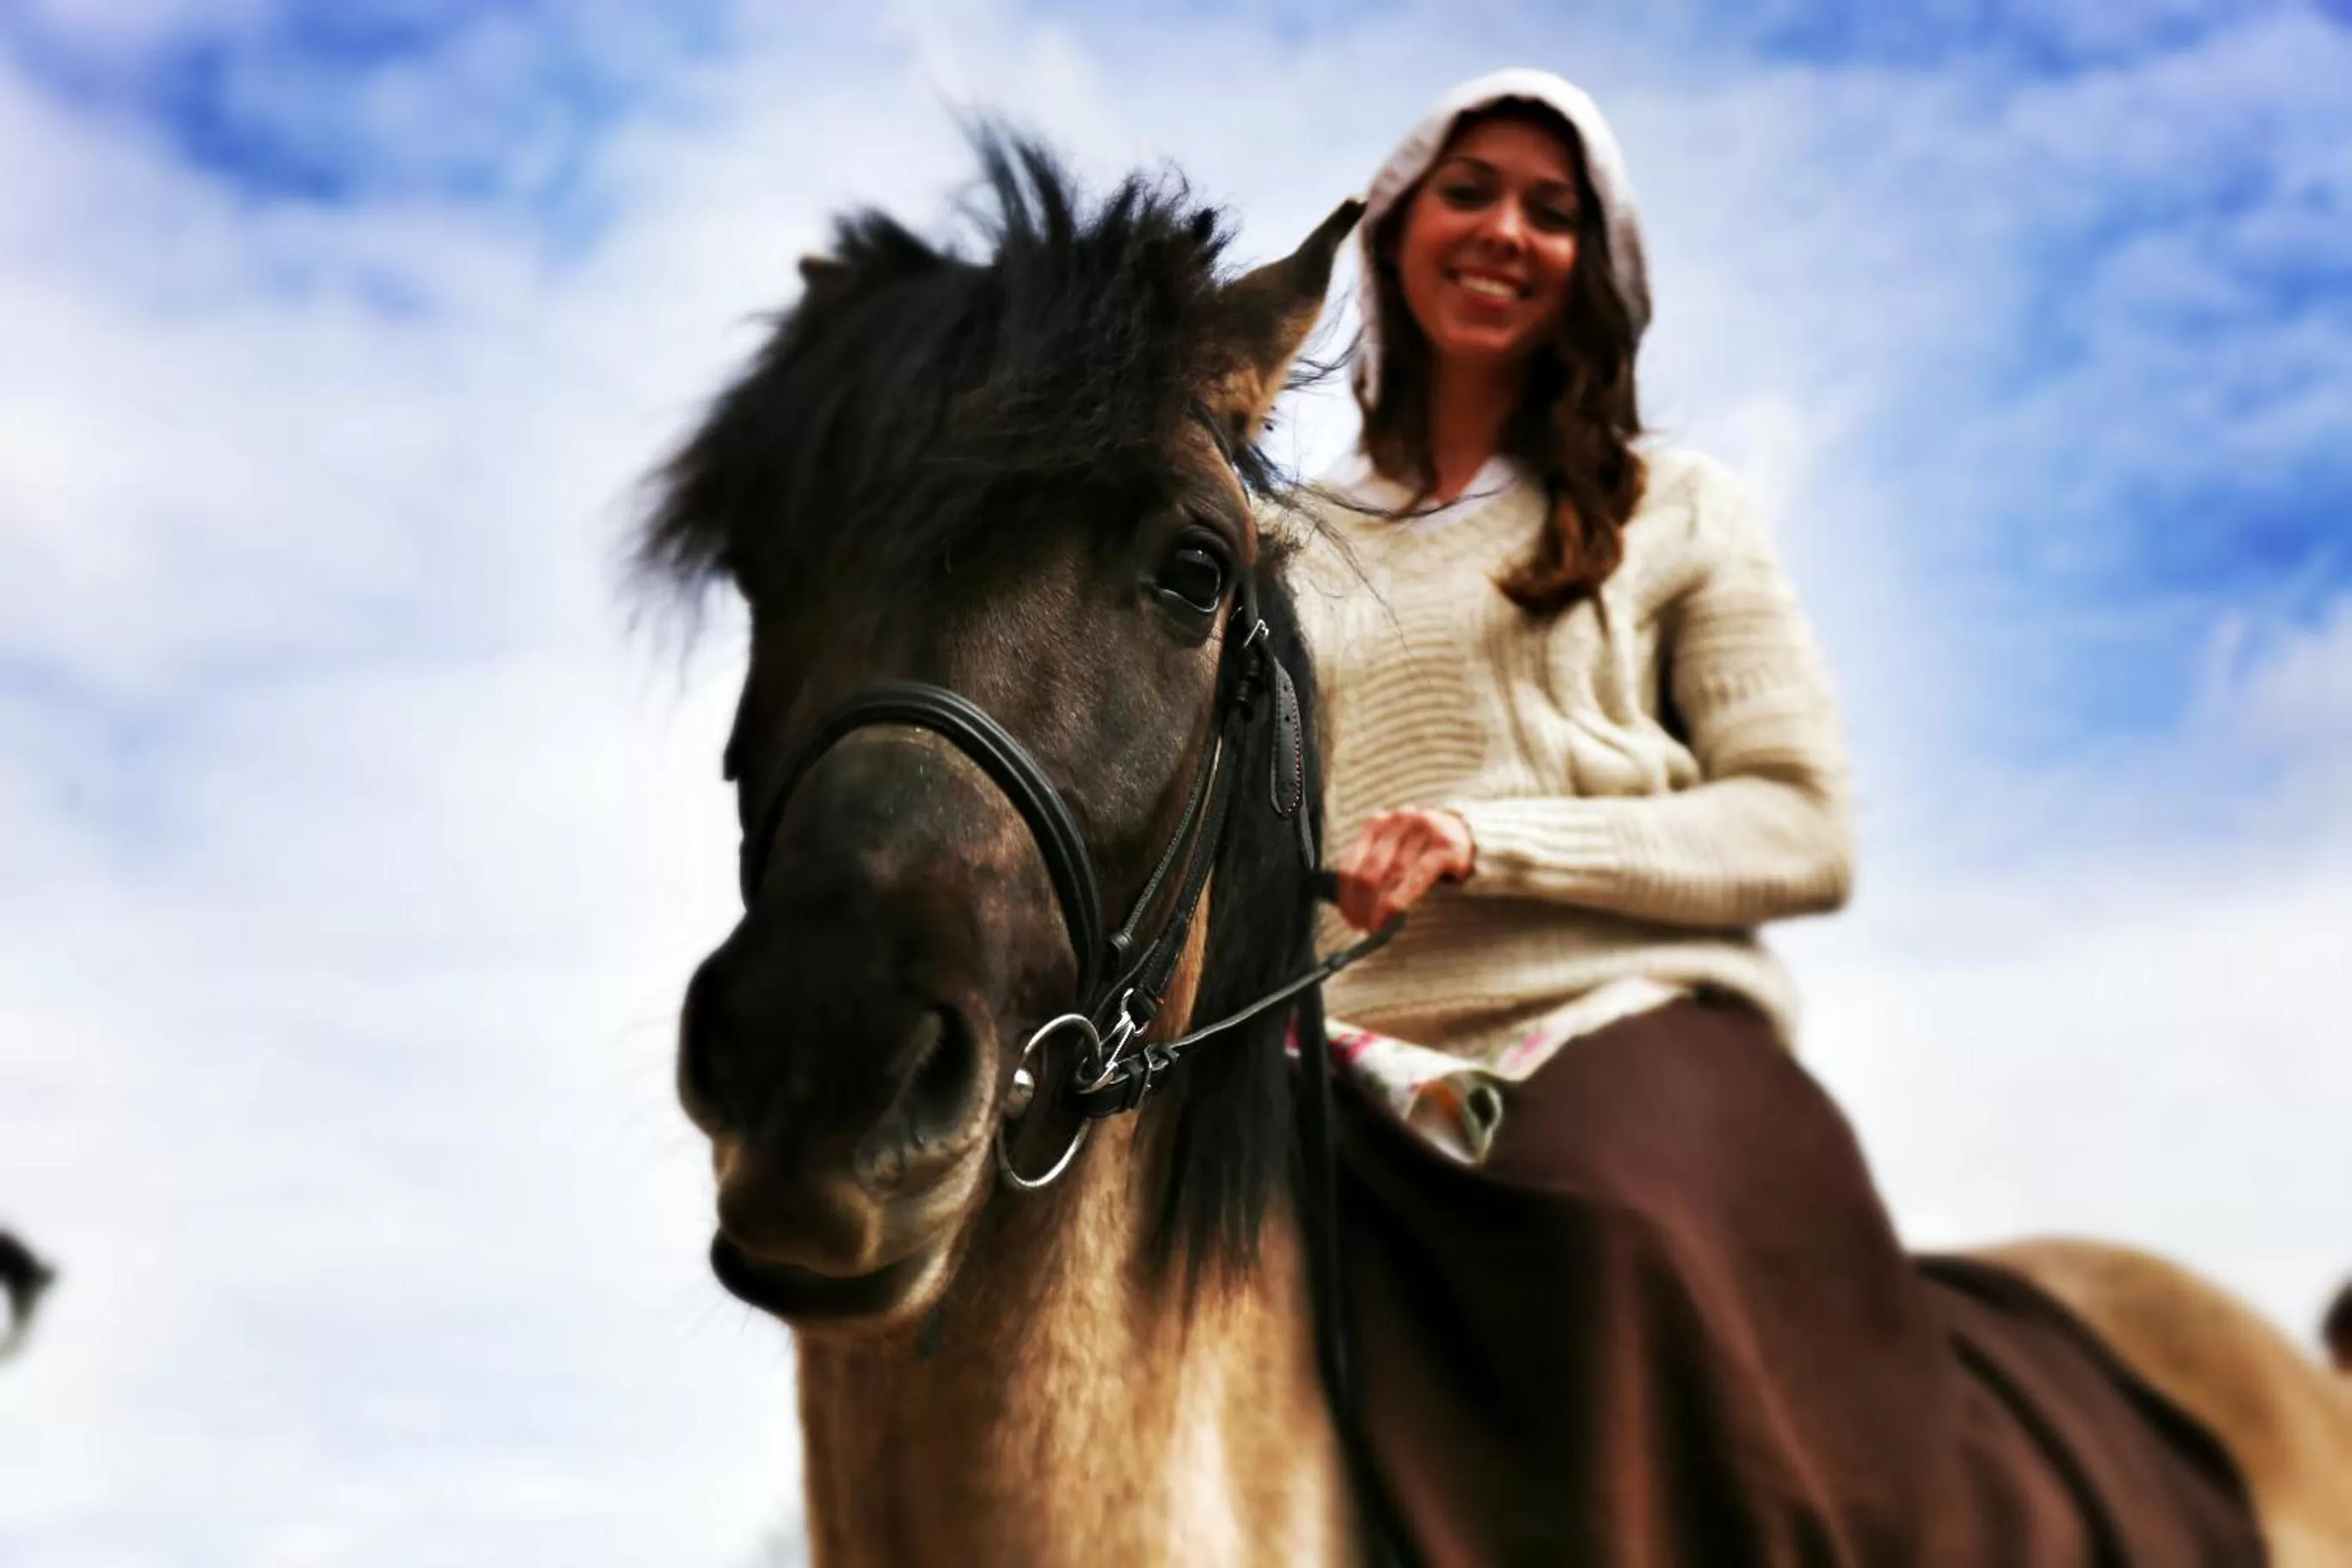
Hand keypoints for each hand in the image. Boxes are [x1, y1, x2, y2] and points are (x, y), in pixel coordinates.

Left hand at [1334, 808, 1475, 931]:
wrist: (1468, 835)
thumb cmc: (1424, 850)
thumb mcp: (1395, 850)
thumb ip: (1372, 869)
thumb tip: (1351, 907)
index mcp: (1378, 823)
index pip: (1350, 866)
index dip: (1346, 897)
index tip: (1349, 918)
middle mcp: (1398, 821)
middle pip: (1369, 872)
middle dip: (1361, 905)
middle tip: (1362, 928)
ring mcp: (1423, 831)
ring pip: (1391, 875)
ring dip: (1379, 907)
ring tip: (1376, 927)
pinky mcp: (1445, 847)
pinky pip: (1416, 877)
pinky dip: (1400, 900)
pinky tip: (1393, 916)